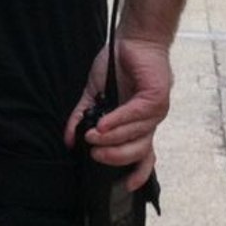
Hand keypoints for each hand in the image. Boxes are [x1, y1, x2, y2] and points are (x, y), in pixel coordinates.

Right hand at [65, 37, 171, 191]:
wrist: (133, 38)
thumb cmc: (117, 63)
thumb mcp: (94, 95)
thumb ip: (82, 117)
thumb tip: (68, 140)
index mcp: (138, 125)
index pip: (144, 156)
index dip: (138, 174)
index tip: (125, 187)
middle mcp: (149, 122)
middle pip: (140, 152)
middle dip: (115, 157)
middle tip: (94, 153)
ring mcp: (156, 110)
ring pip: (138, 136)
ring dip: (114, 138)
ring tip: (93, 135)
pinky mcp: (157, 96)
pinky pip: (137, 115)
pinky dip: (119, 121)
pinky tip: (104, 123)